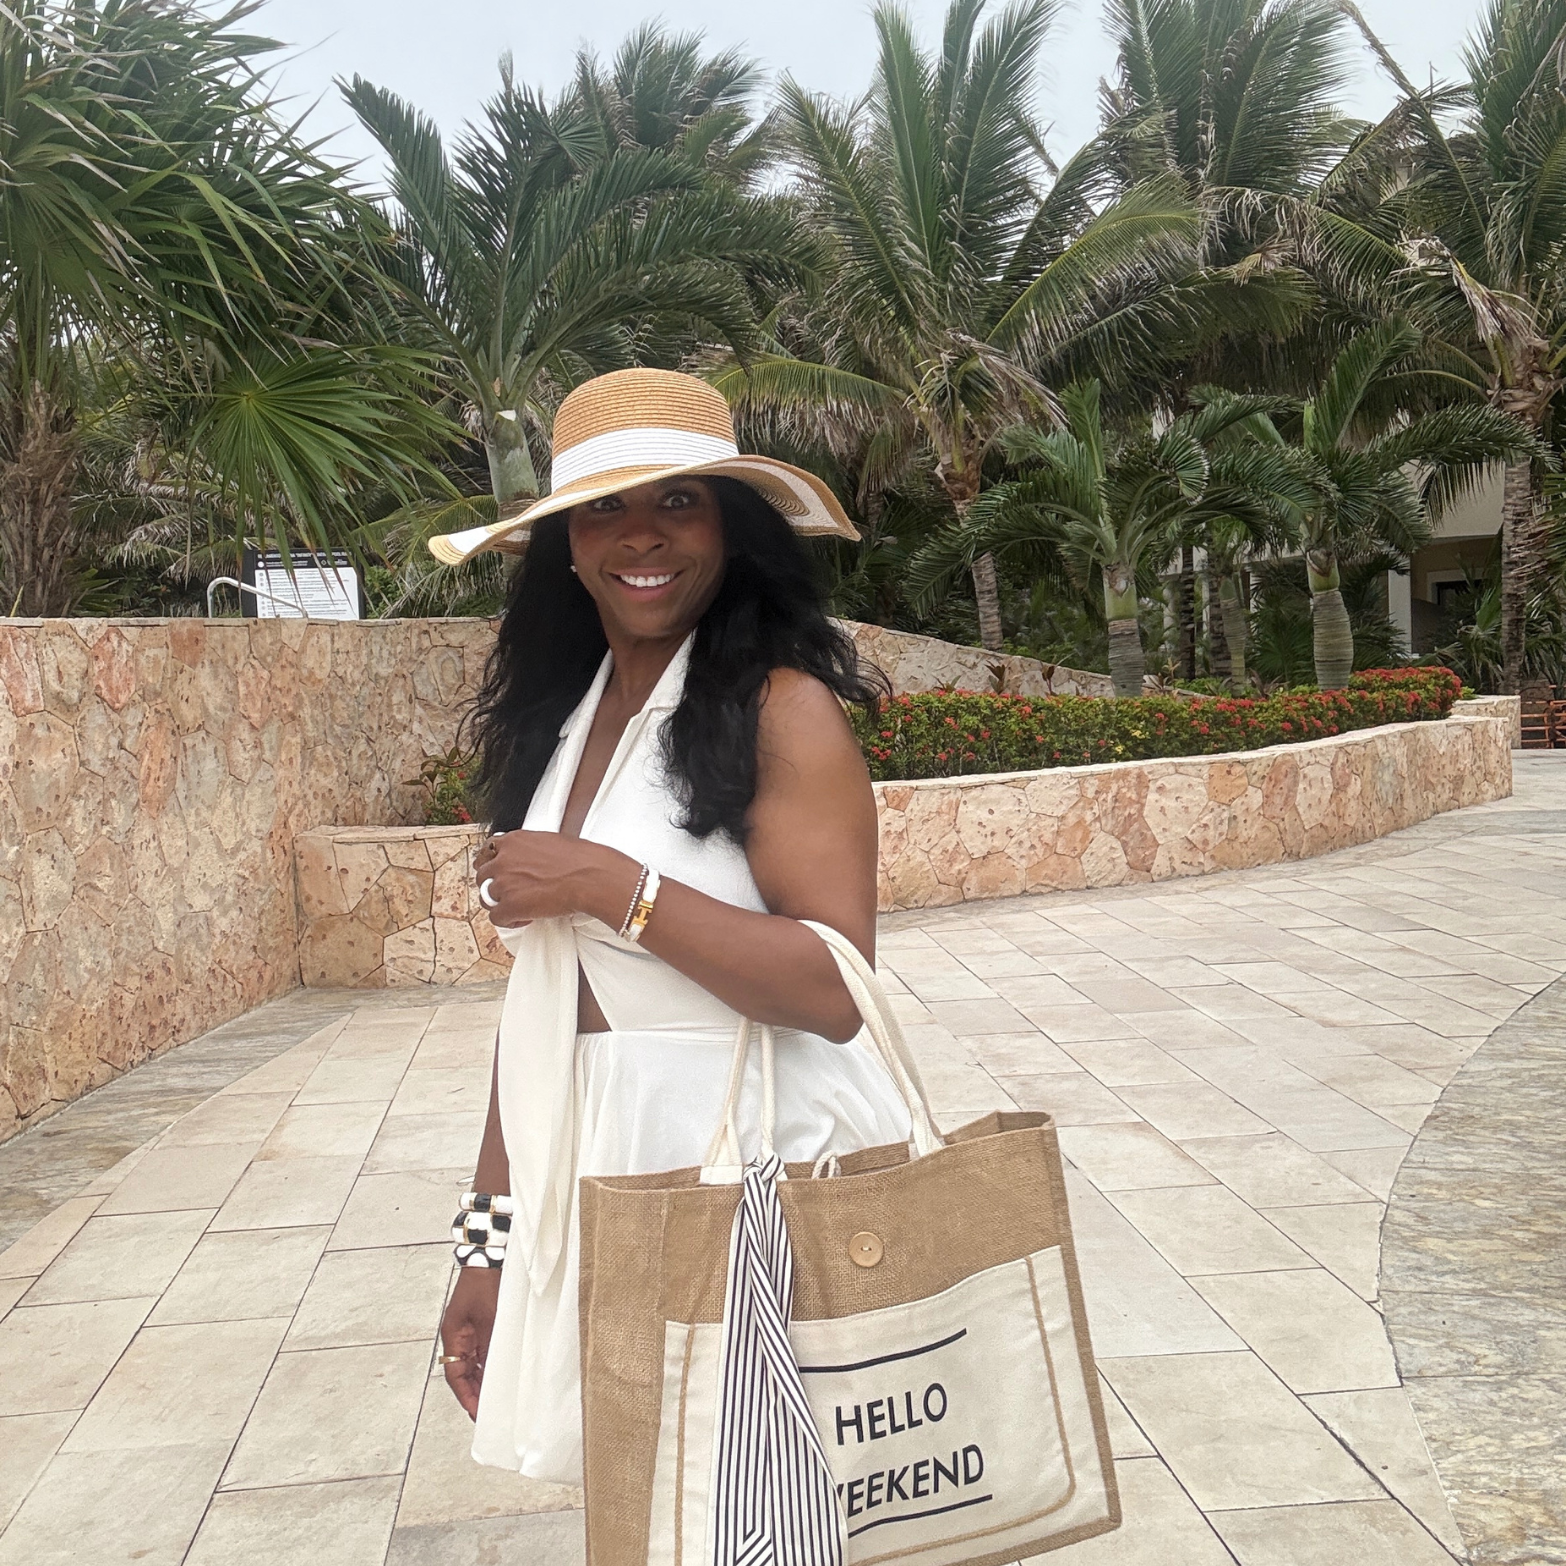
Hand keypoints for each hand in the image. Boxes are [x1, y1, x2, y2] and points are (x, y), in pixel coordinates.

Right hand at [441, 1268, 500, 1418]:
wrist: (490, 1257)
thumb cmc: (485, 1283)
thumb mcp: (491, 1318)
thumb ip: (492, 1347)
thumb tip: (494, 1376)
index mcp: (453, 1336)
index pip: (456, 1376)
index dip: (466, 1397)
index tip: (477, 1414)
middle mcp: (458, 1337)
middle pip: (463, 1374)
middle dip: (474, 1394)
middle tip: (488, 1414)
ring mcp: (469, 1332)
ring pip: (473, 1365)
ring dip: (482, 1381)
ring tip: (496, 1400)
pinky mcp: (480, 1326)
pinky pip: (482, 1353)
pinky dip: (489, 1366)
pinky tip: (501, 1376)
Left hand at [474, 830, 635, 926]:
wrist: (591, 877)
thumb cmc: (581, 860)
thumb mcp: (550, 841)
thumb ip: (531, 849)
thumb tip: (531, 859)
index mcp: (514, 840)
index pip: (488, 851)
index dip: (493, 864)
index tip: (499, 872)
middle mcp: (504, 859)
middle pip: (482, 876)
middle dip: (494, 885)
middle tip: (511, 893)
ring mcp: (504, 883)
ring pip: (487, 899)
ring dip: (501, 904)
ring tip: (521, 907)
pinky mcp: (509, 906)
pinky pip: (497, 918)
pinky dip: (510, 921)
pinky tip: (526, 918)